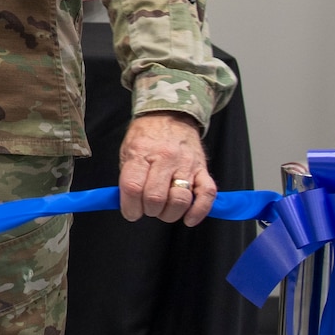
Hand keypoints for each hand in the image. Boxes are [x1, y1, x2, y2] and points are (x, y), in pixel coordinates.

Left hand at [118, 111, 216, 225]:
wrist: (170, 115)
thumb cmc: (146, 136)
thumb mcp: (127, 151)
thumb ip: (128, 177)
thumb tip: (128, 204)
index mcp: (141, 153)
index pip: (132, 187)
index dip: (130, 207)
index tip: (131, 213)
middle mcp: (165, 159)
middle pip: (156, 198)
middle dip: (149, 211)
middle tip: (147, 209)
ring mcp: (186, 165)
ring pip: (180, 200)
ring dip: (170, 214)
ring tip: (164, 210)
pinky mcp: (203, 170)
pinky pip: (207, 195)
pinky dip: (198, 211)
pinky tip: (188, 219)